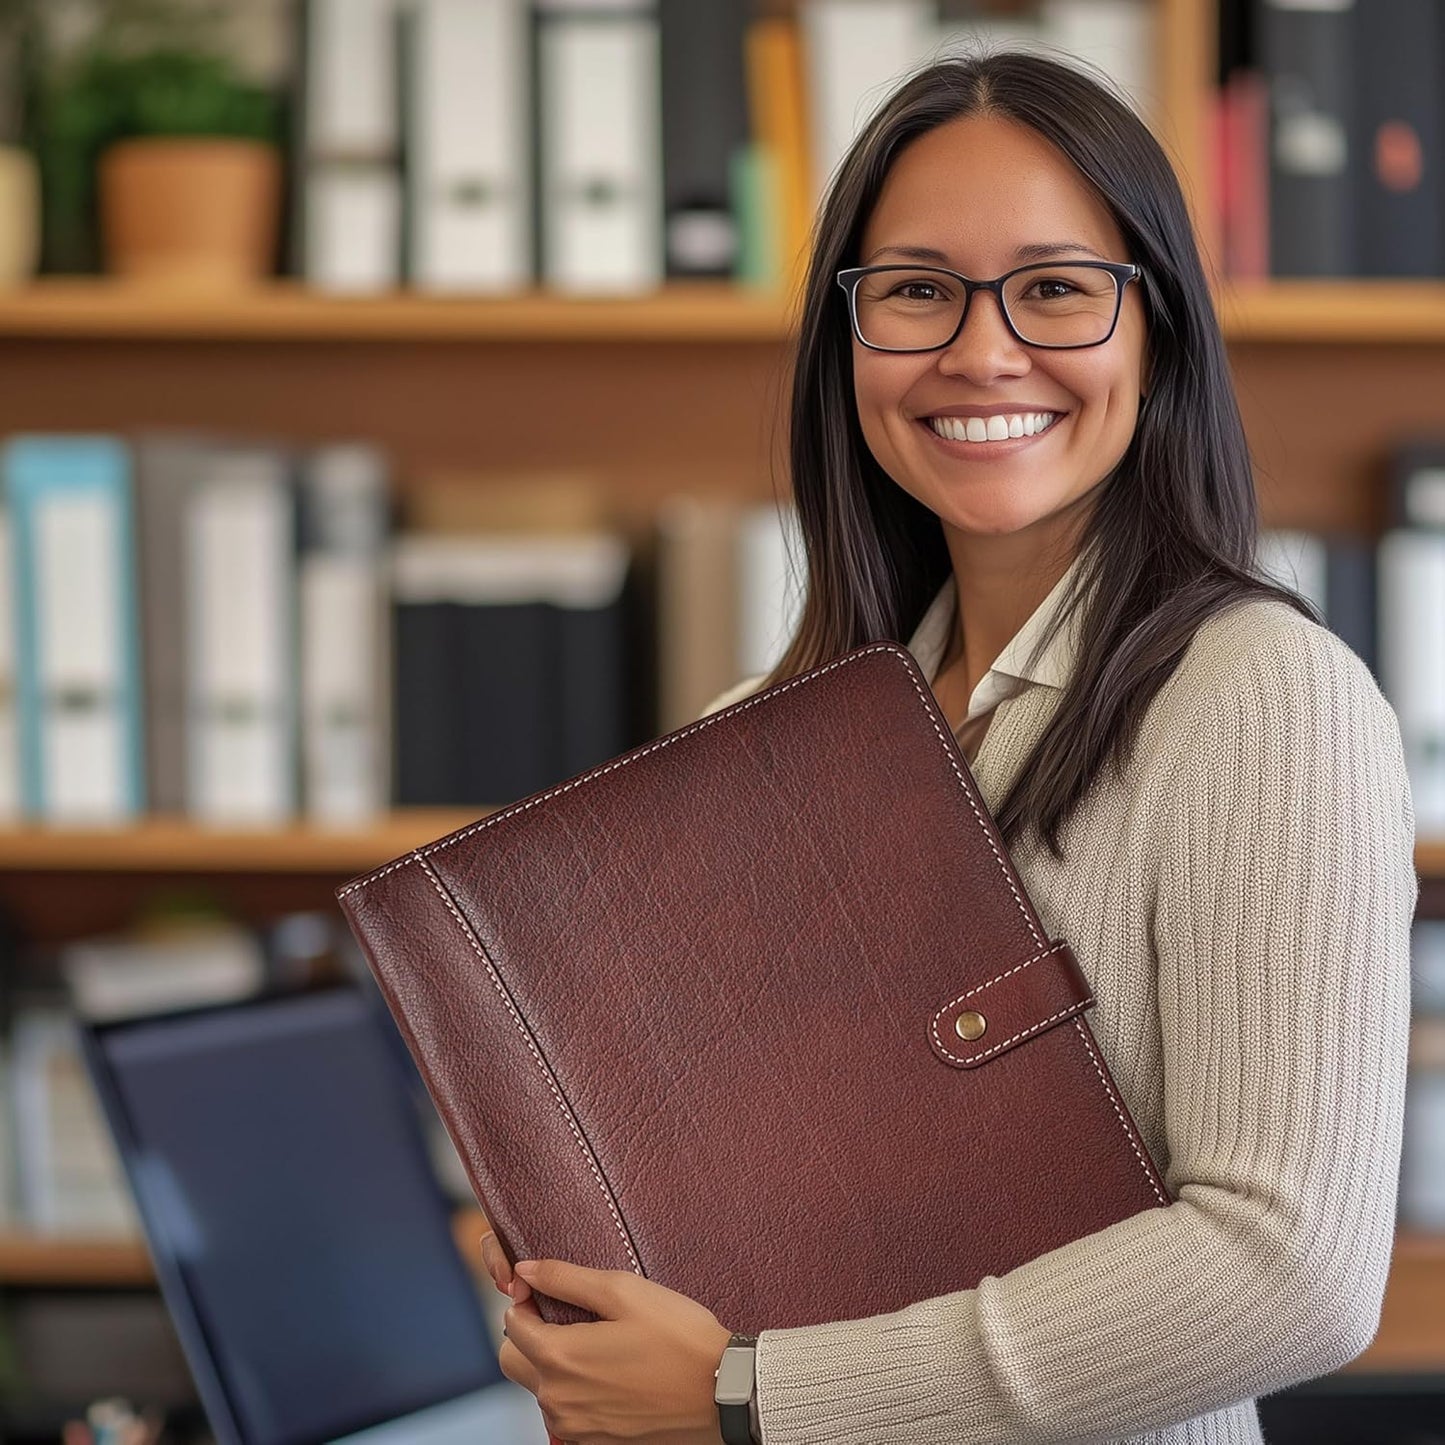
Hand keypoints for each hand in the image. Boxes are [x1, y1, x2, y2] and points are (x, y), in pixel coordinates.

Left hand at [481, 1244, 731, 1444]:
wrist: (722, 1392)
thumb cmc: (678, 1336)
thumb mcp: (624, 1291)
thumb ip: (566, 1278)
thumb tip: (526, 1269)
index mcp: (559, 1358)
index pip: (511, 1324)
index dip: (527, 1300)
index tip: (551, 1290)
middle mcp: (557, 1400)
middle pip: (514, 1361)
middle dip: (529, 1335)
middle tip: (568, 1317)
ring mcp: (574, 1428)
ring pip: (539, 1389)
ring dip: (554, 1365)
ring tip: (600, 1344)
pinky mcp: (594, 1443)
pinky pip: (566, 1412)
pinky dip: (576, 1391)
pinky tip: (613, 1372)